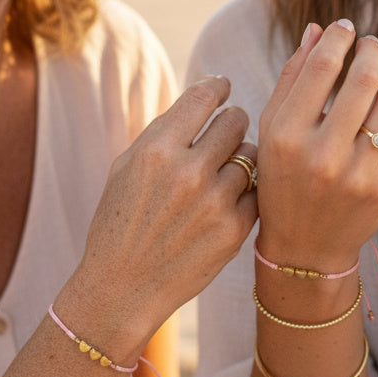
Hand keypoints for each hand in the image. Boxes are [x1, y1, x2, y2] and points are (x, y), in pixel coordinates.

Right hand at [75, 76, 257, 338]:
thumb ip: (166, 132)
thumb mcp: (127, 168)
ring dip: (241, 160)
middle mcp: (188, 171)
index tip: (222, 87)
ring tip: (220, 175)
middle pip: (235, 120)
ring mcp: (215, 202)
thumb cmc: (120, 223)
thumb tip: (207, 96)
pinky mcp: (234, 230)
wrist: (122, 289)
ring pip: (251, 156)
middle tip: (225, 133)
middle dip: (232, 122)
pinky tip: (226, 202)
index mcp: (156, 150)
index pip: (204, 97)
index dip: (217, 87)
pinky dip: (246, 193)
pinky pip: (257, 192)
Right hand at [256, 20, 377, 268]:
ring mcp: (357, 175)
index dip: (338, 39)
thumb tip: (317, 29)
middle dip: (372, 51)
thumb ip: (293, 78)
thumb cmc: (284, 178)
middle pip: (363, 79)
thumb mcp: (274, 131)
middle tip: (372, 44)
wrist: (305, 247)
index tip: (346, 28)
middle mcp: (321, 155)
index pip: (321, 68)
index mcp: (286, 136)